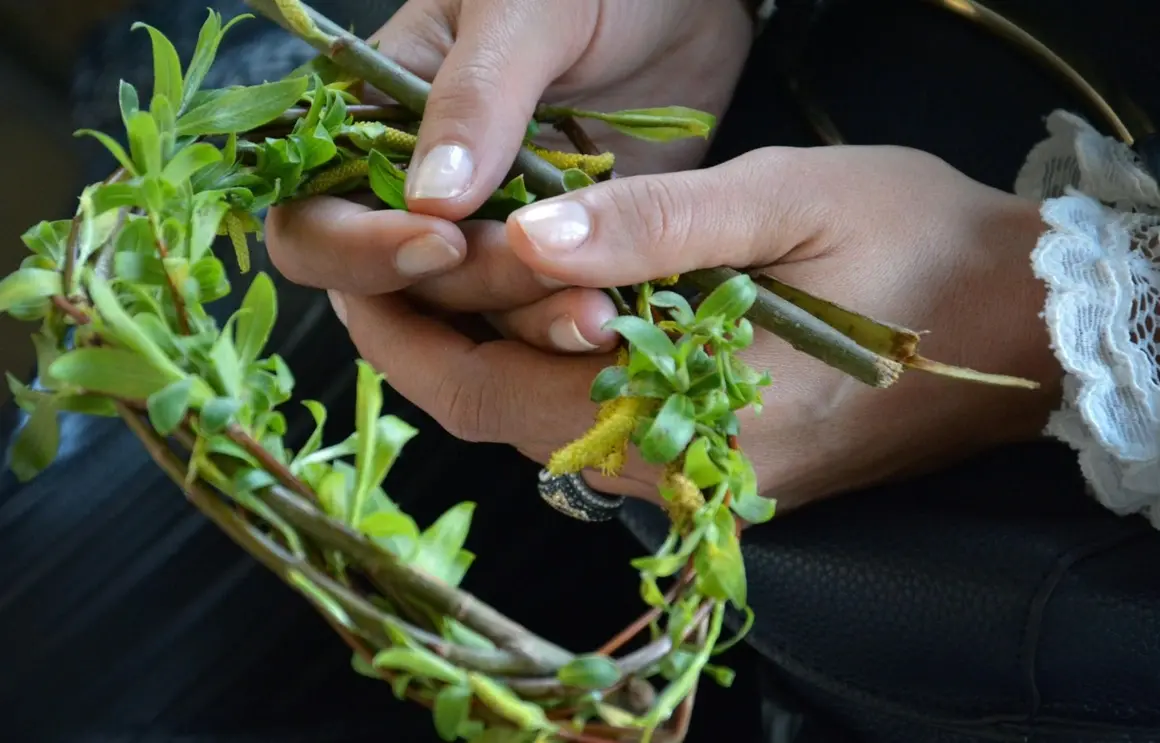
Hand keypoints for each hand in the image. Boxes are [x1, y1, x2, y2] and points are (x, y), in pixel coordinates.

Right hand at [267, 0, 752, 347]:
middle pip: (393, 294)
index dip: (361, 250)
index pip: (315, 222)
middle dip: (467, 290)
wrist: (689, 1)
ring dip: (527, 327)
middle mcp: (420, 197)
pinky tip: (618, 322)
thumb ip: (474, 96)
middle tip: (551, 268)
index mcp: (375, 126)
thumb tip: (429, 202)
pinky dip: (571, 332)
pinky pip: (544, 323)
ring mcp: (491, 237)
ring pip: (472, 323)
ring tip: (601, 314)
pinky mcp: (559, 267)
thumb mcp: (524, 9)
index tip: (445, 242)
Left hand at [327, 145, 1063, 508]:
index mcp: (683, 417)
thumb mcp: (787, 202)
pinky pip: (594, 424)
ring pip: (541, 421)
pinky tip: (539, 301)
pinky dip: (545, 364)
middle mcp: (676, 473)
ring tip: (446, 264)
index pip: (491, 390)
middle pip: (501, 414)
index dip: (408, 329)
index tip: (357, 267)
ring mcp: (697, 480)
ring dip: (486, 347)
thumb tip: (529, 236)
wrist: (1021, 328)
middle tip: (385, 255)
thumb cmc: (919, 248)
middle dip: (431, 336)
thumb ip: (654, 226)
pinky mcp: (717, 467)